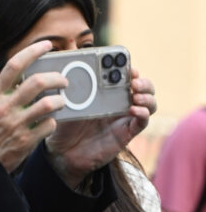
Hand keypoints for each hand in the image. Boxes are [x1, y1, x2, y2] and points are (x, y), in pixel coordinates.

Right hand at [0, 40, 66, 172]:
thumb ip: (5, 90)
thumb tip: (26, 74)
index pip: (15, 65)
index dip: (33, 51)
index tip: (47, 45)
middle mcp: (5, 107)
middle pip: (37, 82)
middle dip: (56, 79)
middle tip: (63, 81)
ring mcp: (16, 124)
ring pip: (48, 104)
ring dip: (60, 101)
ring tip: (61, 102)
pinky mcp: (26, 141)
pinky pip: (49, 126)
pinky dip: (53, 123)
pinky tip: (50, 123)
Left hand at [45, 67, 156, 187]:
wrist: (63, 152)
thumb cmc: (64, 124)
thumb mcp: (66, 101)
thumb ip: (71, 83)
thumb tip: (67, 59)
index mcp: (107, 91)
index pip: (124, 75)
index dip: (127, 67)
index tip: (123, 62)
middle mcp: (119, 102)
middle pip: (143, 87)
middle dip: (142, 81)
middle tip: (133, 81)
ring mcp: (125, 117)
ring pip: (149, 103)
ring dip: (147, 96)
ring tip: (136, 95)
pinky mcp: (127, 133)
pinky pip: (142, 122)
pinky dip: (143, 114)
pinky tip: (133, 110)